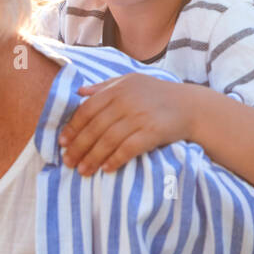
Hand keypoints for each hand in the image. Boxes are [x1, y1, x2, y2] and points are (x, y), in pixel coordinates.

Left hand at [58, 74, 197, 174]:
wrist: (190, 105)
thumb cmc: (157, 94)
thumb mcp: (131, 82)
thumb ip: (104, 87)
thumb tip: (79, 92)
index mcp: (117, 89)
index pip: (87, 110)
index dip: (73, 127)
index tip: (62, 143)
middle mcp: (126, 101)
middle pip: (95, 128)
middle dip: (79, 147)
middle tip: (68, 163)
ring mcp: (140, 117)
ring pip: (108, 141)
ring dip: (93, 158)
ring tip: (83, 171)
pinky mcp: (153, 132)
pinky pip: (128, 149)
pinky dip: (115, 160)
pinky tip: (106, 169)